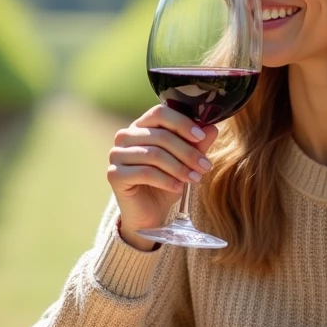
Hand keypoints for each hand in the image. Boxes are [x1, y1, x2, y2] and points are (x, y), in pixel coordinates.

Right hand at [107, 105, 218, 250]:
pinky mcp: (114, 174)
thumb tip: (212, 128)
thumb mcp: (185, 162)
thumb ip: (196, 145)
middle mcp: (125, 136)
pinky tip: (179, 188)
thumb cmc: (167, 182)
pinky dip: (166, 180)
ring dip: (179, 167)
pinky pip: (145, 172)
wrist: (149, 214)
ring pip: (154, 154)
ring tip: (195, 178)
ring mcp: (116, 154)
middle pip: (160, 136)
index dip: (182, 123)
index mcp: (141, 126)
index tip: (201, 138)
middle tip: (205, 166)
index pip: (160, 112)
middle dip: (187, 152)